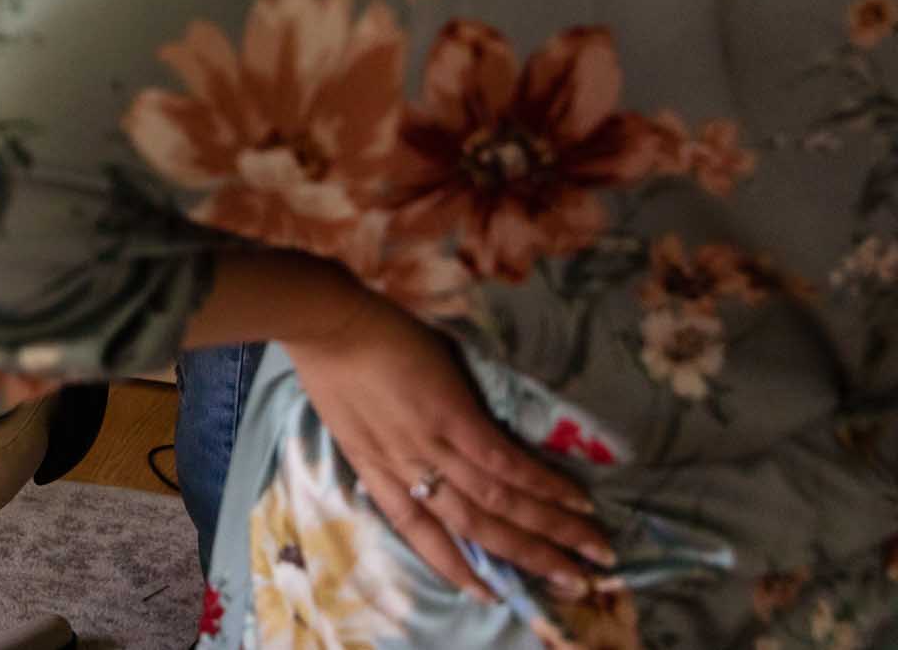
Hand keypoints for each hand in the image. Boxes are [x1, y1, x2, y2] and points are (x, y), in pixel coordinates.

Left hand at [282, 287, 612, 604]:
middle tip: (574, 581)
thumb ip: (382, 442)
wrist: (324, 321)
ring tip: (591, 551)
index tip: (488, 593)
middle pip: (474, 530)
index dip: (455, 567)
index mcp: (377, 473)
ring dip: (551, 531)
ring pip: (498, 505)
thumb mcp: (347, 418)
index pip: (420, 534)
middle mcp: (408, 471)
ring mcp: (432, 446)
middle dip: (528, 558)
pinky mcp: (452, 417)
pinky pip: (504, 464)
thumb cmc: (330, 360)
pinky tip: (576, 500)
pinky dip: (543, 486)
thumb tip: (424, 448)